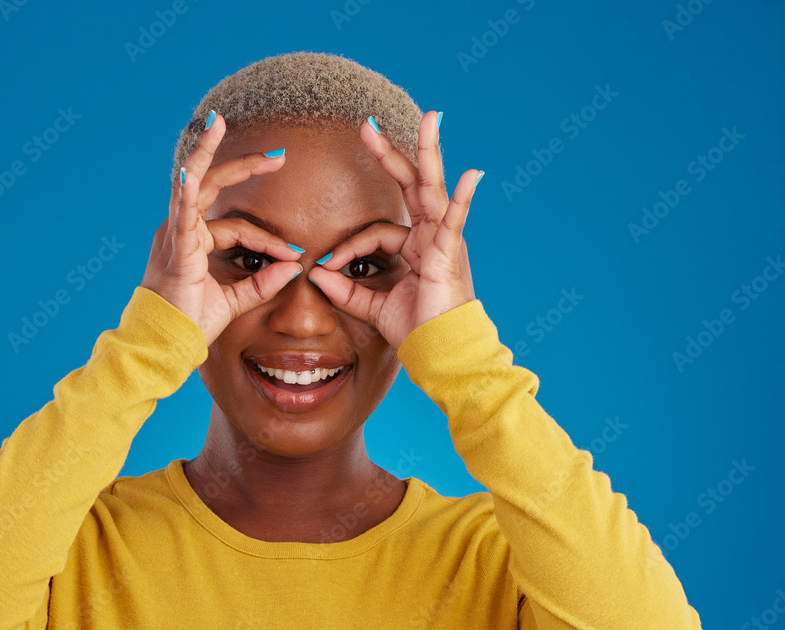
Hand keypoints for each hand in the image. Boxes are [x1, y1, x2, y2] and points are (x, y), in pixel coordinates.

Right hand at [140, 112, 304, 346]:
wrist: (165, 343)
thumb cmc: (190, 323)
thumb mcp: (233, 302)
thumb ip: (261, 284)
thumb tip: (293, 268)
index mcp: (193, 242)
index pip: (237, 229)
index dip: (267, 241)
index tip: (293, 254)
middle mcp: (181, 231)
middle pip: (213, 187)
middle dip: (244, 167)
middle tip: (278, 155)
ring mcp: (175, 234)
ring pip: (193, 183)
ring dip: (207, 152)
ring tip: (218, 123)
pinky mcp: (175, 246)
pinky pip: (182, 211)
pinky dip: (187, 188)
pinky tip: (193, 169)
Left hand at [308, 111, 481, 350]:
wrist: (440, 352)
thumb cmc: (416, 330)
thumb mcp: (373, 307)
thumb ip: (346, 290)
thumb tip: (316, 274)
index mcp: (415, 248)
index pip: (375, 233)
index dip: (348, 247)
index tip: (325, 265)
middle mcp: (431, 237)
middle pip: (410, 186)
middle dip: (389, 154)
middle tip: (368, 125)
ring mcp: (443, 241)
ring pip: (432, 189)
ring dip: (429, 153)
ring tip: (431, 119)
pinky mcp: (449, 255)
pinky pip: (455, 222)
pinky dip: (463, 199)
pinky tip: (471, 176)